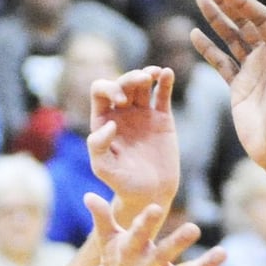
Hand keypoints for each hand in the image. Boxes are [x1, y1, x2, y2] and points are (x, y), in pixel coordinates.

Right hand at [81, 193, 232, 265]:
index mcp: (132, 251)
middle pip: (165, 254)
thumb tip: (88, 195)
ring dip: (205, 265)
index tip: (156, 207)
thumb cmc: (114, 262)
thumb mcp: (107, 240)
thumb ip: (103, 217)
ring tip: (223, 252)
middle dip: (178, 242)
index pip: (138, 233)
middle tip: (194, 228)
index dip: (146, 221)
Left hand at [87, 66, 178, 210]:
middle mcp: (121, 113)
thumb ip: (98, 147)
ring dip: (146, 74)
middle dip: (131, 78)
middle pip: (123, 83)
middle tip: (142, 81)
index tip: (122, 100)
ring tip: (154, 74)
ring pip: (142, 85)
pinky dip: (165, 81)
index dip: (110, 88)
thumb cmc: (122, 183)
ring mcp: (142, 113)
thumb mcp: (104, 169)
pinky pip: (162, 94)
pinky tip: (167, 73)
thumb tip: (110, 124)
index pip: (100, 91)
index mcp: (102, 120)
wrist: (150, 193)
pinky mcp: (162, 117)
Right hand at [192, 0, 265, 168]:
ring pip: (230, 37)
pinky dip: (207, 48)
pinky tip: (194, 33)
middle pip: (243, 21)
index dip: (241, 2)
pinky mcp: (237, 86)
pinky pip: (220, 62)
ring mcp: (250, 70)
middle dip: (225, 0)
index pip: (260, 18)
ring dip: (215, 17)